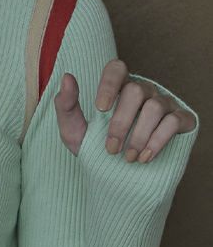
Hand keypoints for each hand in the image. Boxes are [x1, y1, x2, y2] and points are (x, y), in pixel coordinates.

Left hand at [54, 59, 196, 160]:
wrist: (114, 177)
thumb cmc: (93, 147)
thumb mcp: (72, 130)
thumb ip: (66, 104)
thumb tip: (67, 77)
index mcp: (117, 88)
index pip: (116, 69)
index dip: (109, 84)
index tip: (100, 109)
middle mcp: (143, 91)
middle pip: (136, 91)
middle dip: (121, 122)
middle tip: (111, 148)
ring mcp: (164, 104)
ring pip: (155, 107)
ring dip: (138, 135)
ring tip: (127, 158)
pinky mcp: (182, 120)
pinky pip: (175, 121)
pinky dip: (158, 141)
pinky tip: (144, 157)